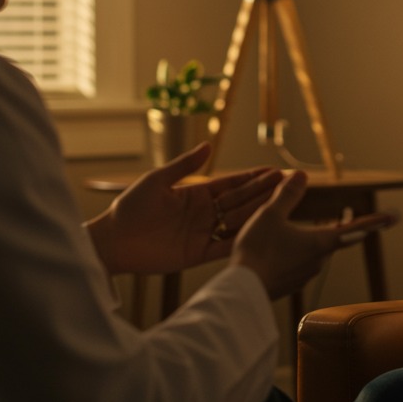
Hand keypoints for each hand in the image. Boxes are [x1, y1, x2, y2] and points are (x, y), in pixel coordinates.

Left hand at [88, 142, 280, 273]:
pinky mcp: (197, 255)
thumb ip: (184, 166)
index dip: (252, 178)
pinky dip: (241, 242)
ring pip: (236, 223)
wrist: (114, 241)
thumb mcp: (157, 181)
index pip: (231, 184)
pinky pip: (224, 247)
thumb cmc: (130, 207)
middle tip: (288, 185)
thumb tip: (209, 146)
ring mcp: (202, 234)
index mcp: (195, 194)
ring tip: (283, 207)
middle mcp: (203, 214)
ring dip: (258, 215)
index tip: (274, 171)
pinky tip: (261, 236)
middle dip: (263, 193)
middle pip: (239, 202)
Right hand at [230, 170, 397, 299]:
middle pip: (333, 240)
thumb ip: (287, 194)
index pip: (354, 230)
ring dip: (312, 241)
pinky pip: (298, 264)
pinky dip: (294, 254)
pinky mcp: (289, 284)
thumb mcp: (271, 214)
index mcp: (320, 243)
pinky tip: (280, 251)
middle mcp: (317, 261)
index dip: (374, 221)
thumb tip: (300, 174)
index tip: (395, 217)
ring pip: (314, 253)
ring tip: (306, 231)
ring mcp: (304, 275)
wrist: (241, 289)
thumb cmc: (258, 249)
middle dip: (339, 229)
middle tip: (349, 218)